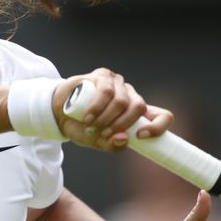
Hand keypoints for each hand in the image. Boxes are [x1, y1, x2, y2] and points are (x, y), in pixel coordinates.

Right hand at [53, 68, 173, 150]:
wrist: (58, 112)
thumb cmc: (81, 127)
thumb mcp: (97, 142)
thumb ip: (111, 144)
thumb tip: (124, 140)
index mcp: (136, 114)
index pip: (162, 116)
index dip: (158, 127)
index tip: (141, 136)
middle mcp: (130, 96)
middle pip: (139, 107)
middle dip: (122, 124)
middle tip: (105, 133)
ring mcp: (118, 84)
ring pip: (122, 101)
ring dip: (106, 118)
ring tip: (92, 126)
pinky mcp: (103, 76)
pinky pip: (106, 91)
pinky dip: (97, 107)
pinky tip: (88, 116)